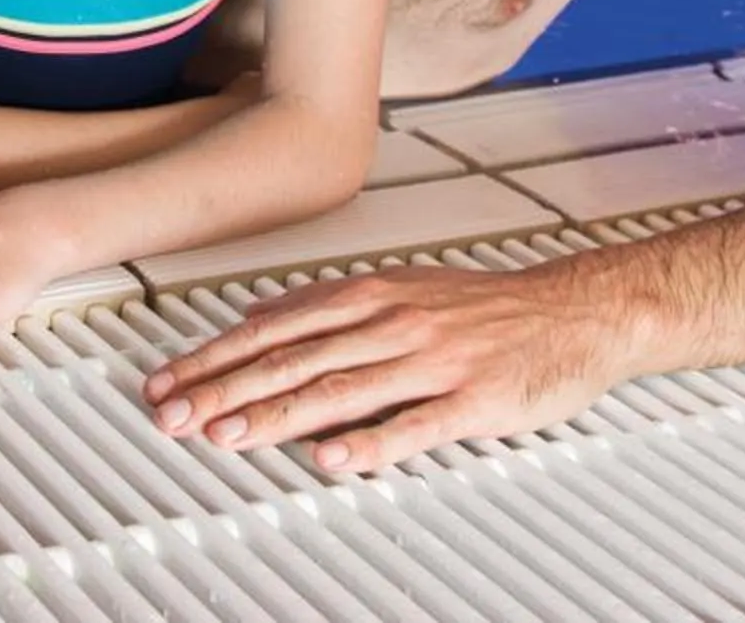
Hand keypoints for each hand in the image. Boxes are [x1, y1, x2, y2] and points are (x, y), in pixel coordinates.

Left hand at [143, 261, 630, 472]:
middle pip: (292, 359)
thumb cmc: (485, 306)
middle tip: (176, 417)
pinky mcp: (473, 401)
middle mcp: (391, 323)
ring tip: (231, 436)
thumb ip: (327, 303)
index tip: (170, 383)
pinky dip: (370, 443)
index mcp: (369, 296)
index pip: (273, 329)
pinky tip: (333, 459)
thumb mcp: (399, 285)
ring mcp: (431, 361)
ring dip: (277, 415)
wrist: (574, 310)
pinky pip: (414, 425)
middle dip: (224, 390)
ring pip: (340, 390)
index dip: (214, 358)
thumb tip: (257, 316)